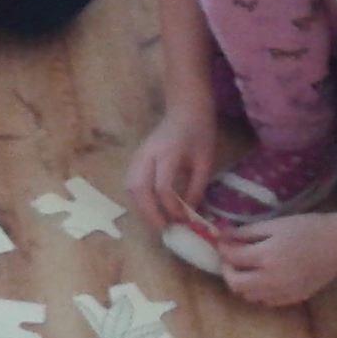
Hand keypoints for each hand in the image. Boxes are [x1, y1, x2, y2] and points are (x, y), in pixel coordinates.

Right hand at [124, 107, 217, 231]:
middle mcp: (148, 154)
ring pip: (130, 186)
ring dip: (140, 208)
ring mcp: (138, 155)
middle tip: (164, 230)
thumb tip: (189, 213)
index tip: (184, 219)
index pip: (162, 187)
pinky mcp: (136, 157)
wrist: (185, 107)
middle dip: (150, 213)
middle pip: (139, 189)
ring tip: (156, 222)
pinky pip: (130, 182)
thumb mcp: (205, 160)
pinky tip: (150, 207)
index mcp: (168, 153)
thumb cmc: (199, 131)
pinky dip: (138, 199)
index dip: (171, 207)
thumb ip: (197, 187)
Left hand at [217, 212, 336, 306]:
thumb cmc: (307, 228)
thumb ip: (248, 233)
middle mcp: (272, 279)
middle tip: (230, 259)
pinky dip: (259, 291)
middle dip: (227, 270)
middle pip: (235, 285)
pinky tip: (264, 278)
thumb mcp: (275, 225)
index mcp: (267, 257)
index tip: (222, 241)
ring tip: (247, 268)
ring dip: (242, 283)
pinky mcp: (293, 298)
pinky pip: (267, 301)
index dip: (223, 249)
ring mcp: (283, 292)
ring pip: (249, 296)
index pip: (233, 258)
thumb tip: (225, 236)